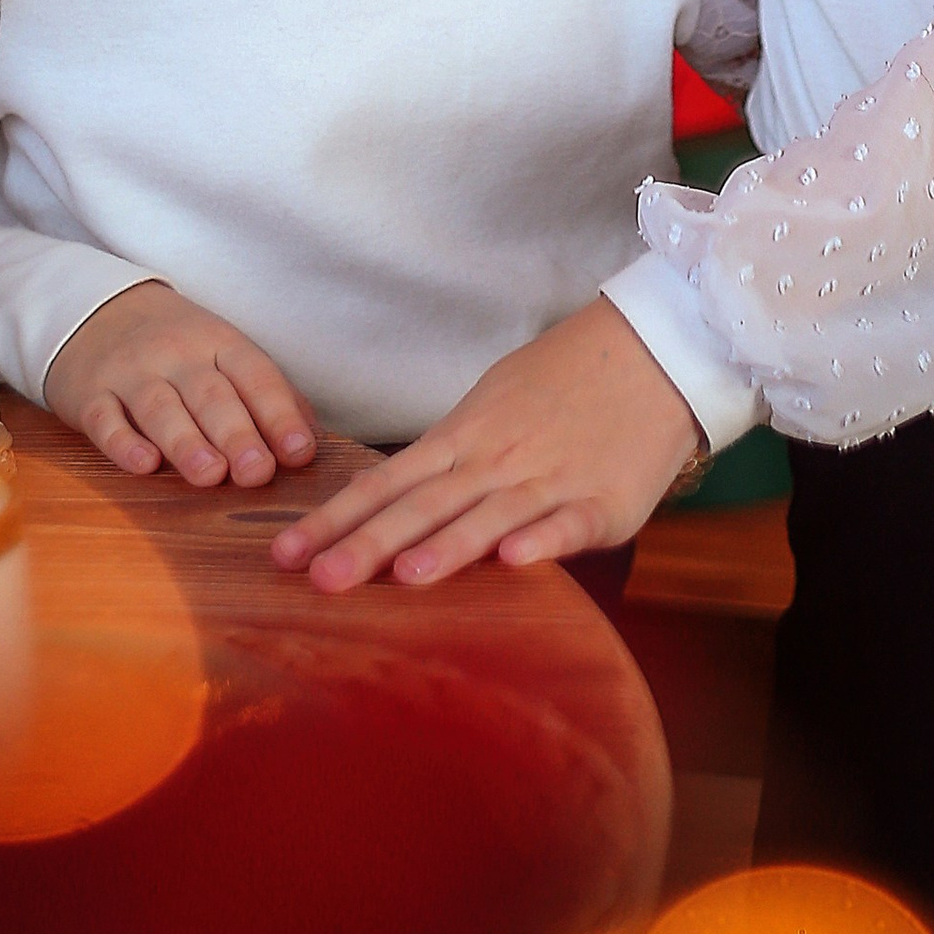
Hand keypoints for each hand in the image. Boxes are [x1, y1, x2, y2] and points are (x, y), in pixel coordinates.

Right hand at [43, 282, 318, 488]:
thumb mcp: (224, 354)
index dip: (279, 414)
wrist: (97, 313)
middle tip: (257, 472)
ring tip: (210, 475)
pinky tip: (144, 465)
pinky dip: (123, 443)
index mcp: (220, 342)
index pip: (256, 376)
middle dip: (236, 434)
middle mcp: (177, 354)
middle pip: (211, 395)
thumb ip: (269, 395)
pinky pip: (105, 419)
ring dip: (186, 442)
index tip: (300, 452)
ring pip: (161, 407)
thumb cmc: (178, 348)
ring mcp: (131, 372)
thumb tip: (310, 442)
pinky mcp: (90, 394)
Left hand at [272, 298, 700, 591]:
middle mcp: (495, 462)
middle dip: (368, 545)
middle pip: (423, 506)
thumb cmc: (564, 382)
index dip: (334, 520)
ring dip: (447, 548)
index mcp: (462, 440)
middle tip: (318, 580)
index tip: (283, 555)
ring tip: (404, 576)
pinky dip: (542, 542)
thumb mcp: (492, 408)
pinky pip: (566, 524)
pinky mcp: (602, 502)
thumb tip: (391, 500)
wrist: (650, 352)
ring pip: (489, 517)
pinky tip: (516, 562)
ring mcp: (548, 481)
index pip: (384, 484)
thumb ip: (446, 458)